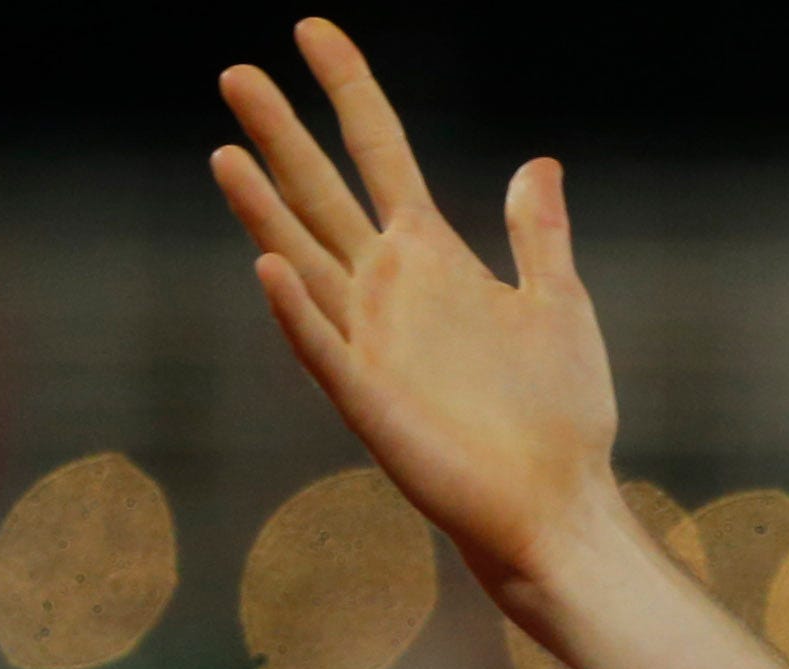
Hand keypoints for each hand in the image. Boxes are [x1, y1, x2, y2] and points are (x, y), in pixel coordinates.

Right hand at [212, 21, 623, 589]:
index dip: (349, 89)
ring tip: (227, 153)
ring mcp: (369, 340)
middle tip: (238, 73)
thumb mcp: (559, 305)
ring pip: (303, 259)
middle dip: (283, 135)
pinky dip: (297, 311)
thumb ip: (538, 235)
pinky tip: (269, 269)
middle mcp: (386, 288)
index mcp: (430, 257)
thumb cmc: (561, 415)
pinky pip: (323, 347)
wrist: (559, 502)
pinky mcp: (368, 398)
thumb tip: (538, 163)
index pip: (379, 152)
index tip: (311, 28)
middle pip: (321, 193)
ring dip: (264, 211)